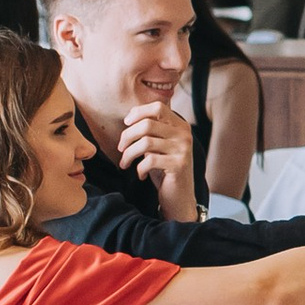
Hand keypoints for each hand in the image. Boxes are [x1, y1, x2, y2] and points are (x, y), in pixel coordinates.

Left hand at [117, 97, 199, 219]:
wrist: (180, 197)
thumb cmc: (164, 170)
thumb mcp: (159, 146)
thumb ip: (151, 130)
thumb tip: (130, 117)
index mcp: (180, 125)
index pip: (158, 107)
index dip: (138, 112)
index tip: (126, 124)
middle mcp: (184, 134)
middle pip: (147, 124)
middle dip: (127, 136)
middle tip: (120, 148)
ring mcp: (183, 149)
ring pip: (145, 142)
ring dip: (129, 154)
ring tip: (125, 163)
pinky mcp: (179, 165)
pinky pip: (149, 161)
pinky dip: (139, 169)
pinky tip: (140, 175)